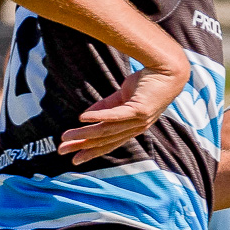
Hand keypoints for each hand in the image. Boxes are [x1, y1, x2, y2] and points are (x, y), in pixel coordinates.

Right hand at [59, 55, 188, 163]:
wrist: (167, 70)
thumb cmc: (146, 83)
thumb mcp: (122, 97)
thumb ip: (105, 108)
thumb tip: (84, 117)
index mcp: (132, 127)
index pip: (108, 143)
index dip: (91, 151)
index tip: (74, 159)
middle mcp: (136, 128)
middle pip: (104, 140)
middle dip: (83, 146)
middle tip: (62, 151)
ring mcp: (139, 120)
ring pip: (107, 130)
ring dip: (85, 133)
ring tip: (67, 136)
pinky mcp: (140, 109)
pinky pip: (116, 115)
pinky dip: (99, 117)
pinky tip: (82, 118)